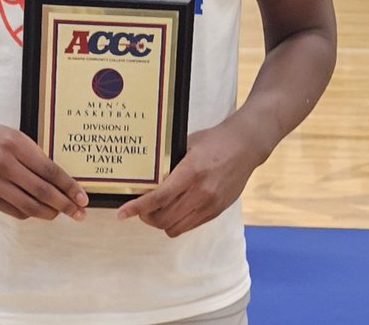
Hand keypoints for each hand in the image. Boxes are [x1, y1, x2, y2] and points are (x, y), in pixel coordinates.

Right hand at [0, 118, 86, 221]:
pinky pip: (13, 211)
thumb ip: (32, 155)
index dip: (68, 186)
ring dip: (49, 213)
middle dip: (65, 204)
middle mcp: (4, 163)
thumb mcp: (12, 136)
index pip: (49, 169)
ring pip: (29, 206)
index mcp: (15, 144)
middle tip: (79, 213)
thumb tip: (58, 180)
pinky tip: (37, 211)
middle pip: (42, 191)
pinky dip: (29, 213)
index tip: (82, 197)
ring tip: (60, 214)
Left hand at [116, 120, 262, 237]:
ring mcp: (211, 204)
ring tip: (157, 210)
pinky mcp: (217, 211)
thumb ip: (170, 163)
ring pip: (175, 228)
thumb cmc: (215, 140)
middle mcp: (201, 192)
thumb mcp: (187, 144)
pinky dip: (178, 222)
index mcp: (191, 171)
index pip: (159, 197)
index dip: (137, 208)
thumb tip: (147, 177)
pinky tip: (175, 209)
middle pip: (163, 218)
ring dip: (162, 222)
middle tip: (140, 208)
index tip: (122, 214)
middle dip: (146, 216)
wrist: (246, 145)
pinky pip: (190, 226)